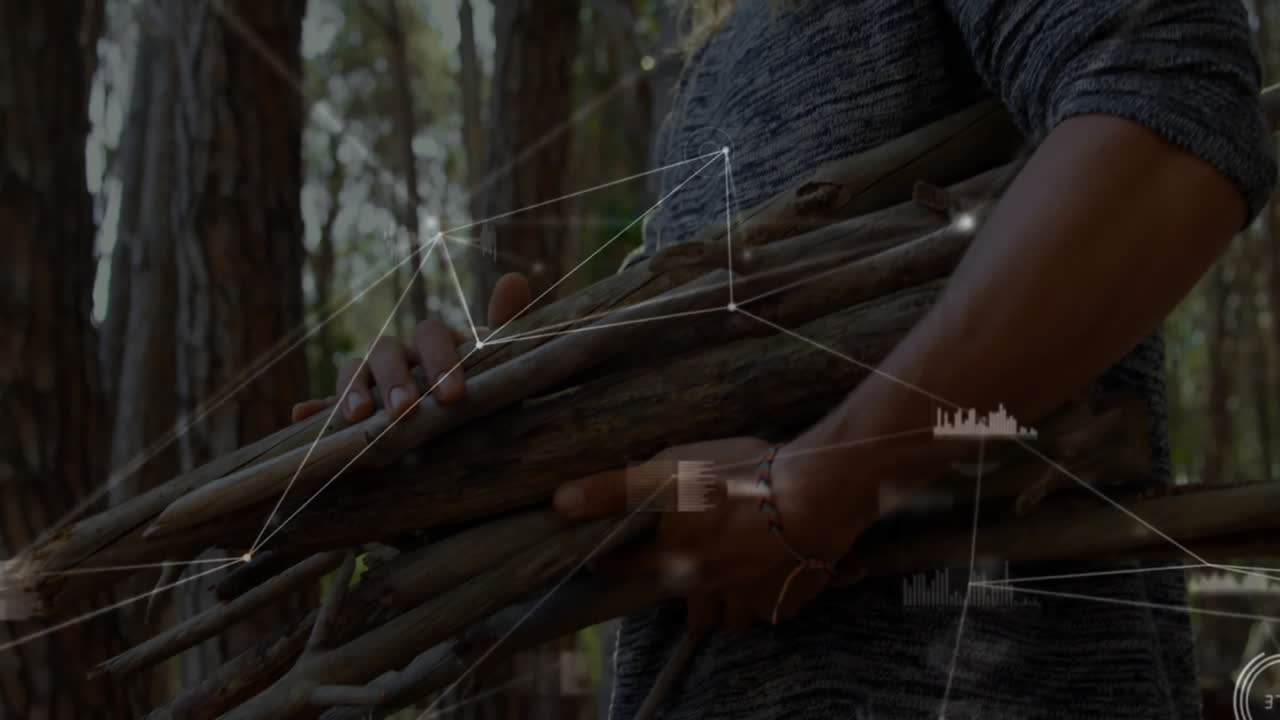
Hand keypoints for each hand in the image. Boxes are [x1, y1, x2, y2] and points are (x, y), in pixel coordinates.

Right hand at [291, 272, 530, 422]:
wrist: (462, 413)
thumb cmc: (483, 380)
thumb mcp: (499, 357)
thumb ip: (509, 323)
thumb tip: (514, 279)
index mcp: (435, 342)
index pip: (431, 335)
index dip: (439, 360)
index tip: (452, 395)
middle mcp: (401, 354)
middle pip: (387, 352)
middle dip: (395, 380)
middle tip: (406, 410)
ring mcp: (373, 380)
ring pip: (355, 371)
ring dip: (352, 389)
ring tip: (356, 416)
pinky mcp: (353, 408)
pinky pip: (329, 404)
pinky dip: (316, 408)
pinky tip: (301, 415)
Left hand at [553, 437, 872, 628]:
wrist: (814, 496)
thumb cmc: (740, 477)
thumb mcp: (668, 469)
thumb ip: (613, 489)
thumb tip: (559, 502)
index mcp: (674, 557)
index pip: (628, 567)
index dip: (615, 561)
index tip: (609, 558)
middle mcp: (706, 586)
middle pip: (689, 607)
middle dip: (686, 592)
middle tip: (691, 569)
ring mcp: (749, 598)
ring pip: (730, 614)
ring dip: (727, 601)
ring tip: (732, 578)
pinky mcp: (788, 600)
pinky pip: (771, 608)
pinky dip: (769, 597)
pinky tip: (774, 574)